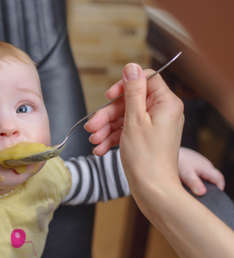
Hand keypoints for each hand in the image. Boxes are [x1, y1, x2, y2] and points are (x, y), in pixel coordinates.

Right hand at [84, 63, 184, 194]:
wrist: (153, 190)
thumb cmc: (147, 158)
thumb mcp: (135, 120)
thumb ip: (133, 92)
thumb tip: (132, 67)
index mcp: (165, 103)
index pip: (145, 80)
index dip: (124, 86)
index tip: (109, 96)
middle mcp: (161, 112)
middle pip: (129, 102)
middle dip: (108, 115)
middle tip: (92, 126)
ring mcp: (153, 126)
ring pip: (124, 118)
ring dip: (106, 129)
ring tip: (93, 141)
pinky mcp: (145, 139)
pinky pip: (126, 131)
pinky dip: (112, 138)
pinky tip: (99, 149)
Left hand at [178, 147, 224, 194]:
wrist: (165, 148)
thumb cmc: (177, 160)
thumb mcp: (186, 174)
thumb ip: (195, 183)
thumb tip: (203, 193)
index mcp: (207, 167)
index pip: (219, 179)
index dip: (218, 189)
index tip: (212, 196)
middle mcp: (204, 164)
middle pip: (211, 178)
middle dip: (207, 187)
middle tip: (199, 195)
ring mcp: (197, 161)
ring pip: (202, 174)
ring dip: (198, 182)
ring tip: (189, 188)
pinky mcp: (190, 161)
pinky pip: (194, 171)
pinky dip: (191, 177)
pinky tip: (182, 180)